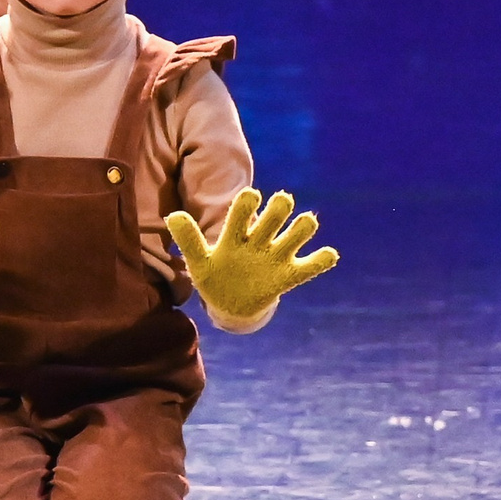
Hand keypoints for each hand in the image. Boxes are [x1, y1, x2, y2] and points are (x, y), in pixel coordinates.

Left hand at [167, 188, 337, 325]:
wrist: (230, 304)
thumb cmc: (214, 276)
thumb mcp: (198, 261)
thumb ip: (188, 240)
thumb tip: (173, 215)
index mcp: (236, 235)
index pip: (243, 212)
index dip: (248, 202)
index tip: (251, 195)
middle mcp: (259, 240)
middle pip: (274, 216)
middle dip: (279, 208)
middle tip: (282, 200)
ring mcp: (276, 256)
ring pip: (296, 234)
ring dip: (302, 227)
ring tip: (304, 223)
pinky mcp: (290, 275)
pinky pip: (311, 266)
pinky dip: (322, 259)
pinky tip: (327, 254)